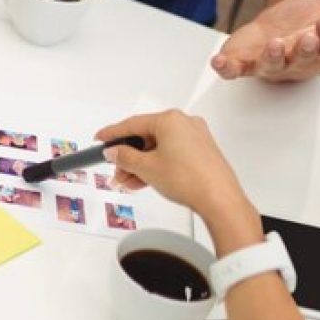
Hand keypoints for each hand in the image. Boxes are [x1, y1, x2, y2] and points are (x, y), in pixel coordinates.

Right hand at [95, 110, 250, 219]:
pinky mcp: (201, 152)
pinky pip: (171, 154)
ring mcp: (195, 138)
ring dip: (141, 164)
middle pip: (146, 137)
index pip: (133, 124)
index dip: (113, 134)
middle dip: (128, 157)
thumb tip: (115, 152)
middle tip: (116, 170)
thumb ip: (125, 157)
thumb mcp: (146, 168)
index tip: (101, 139)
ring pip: (159, 148)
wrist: (219, 199)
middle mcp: (184, 124)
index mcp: (170, 120)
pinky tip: (145, 180)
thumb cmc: (189, 179)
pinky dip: (157, 165)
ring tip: (128, 181)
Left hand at [212, 0, 319, 81]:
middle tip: (304, 37)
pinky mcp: (243, 62)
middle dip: (302, 49)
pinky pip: (234, 70)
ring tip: (273, 44)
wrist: (283, 21)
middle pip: (299, 59)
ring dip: (271, 57)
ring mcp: (267, 63)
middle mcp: (294, 61)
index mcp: (319, 51)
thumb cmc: (311, 19)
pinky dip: (226, 68)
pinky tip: (219, 62)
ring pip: (270, 65)